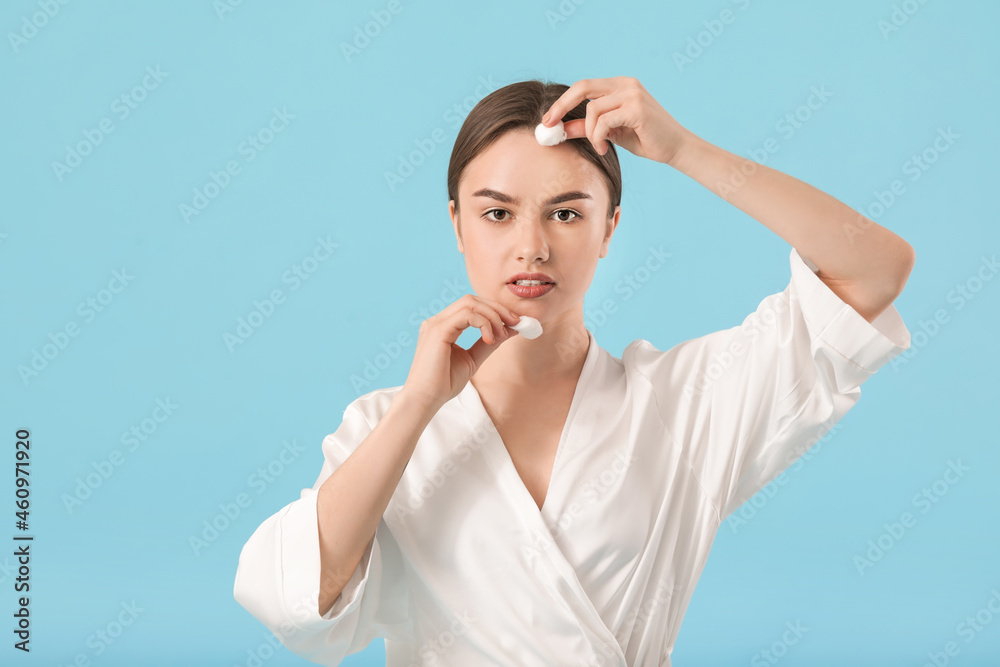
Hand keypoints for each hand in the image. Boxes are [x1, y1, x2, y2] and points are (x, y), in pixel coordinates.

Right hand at [401, 295, 520, 409]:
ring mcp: (436, 323)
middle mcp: (438, 321)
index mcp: (444, 326)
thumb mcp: (472, 359)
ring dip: (493, 316)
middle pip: (472, 300)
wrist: (425, 400)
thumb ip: (487, 343)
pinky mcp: (438, 331)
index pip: (471, 306)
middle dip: (497, 309)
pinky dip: (484, 323)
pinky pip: (467, 315)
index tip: (514, 323)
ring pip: (470, 303)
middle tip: (516, 323)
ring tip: (502, 335)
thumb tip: (509, 330)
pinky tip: (490, 340)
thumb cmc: (443, 383)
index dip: (495, 310)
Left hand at [541, 76, 692, 165]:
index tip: (546, 120)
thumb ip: (586, 128)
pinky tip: (605, 147)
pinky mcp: (636, 108)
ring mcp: (632, 93)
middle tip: (548, 127)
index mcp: (620, 85)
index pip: (583, 86)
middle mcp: (626, 84)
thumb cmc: (645, 139)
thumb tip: (559, 129)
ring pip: (593, 110)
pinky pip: (604, 122)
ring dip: (590, 133)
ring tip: (600, 147)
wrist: (675, 148)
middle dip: (561, 107)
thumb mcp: (610, 133)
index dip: (562, 102)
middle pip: (582, 87)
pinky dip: (598, 137)